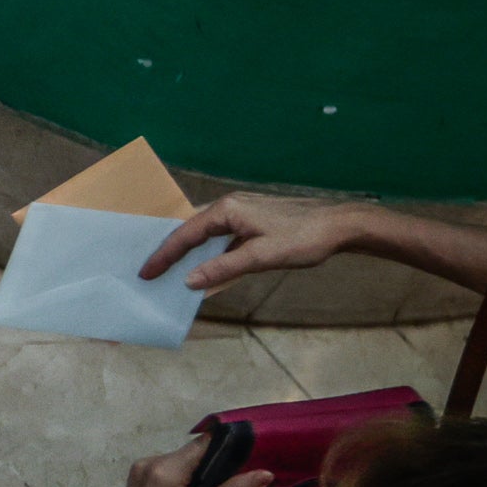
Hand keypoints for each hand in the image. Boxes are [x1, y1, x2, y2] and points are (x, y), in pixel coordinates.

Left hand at [88, 441, 271, 486]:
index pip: (204, 443)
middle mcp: (147, 462)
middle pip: (192, 456)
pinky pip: (166, 477)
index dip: (228, 448)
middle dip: (212, 470)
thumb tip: (265, 473)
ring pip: (180, 467)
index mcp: (164, 466)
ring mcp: (138, 474)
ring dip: (197, 481)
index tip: (248, 459)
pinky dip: (181, 486)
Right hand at [140, 192, 374, 293]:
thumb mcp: (261, 257)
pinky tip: (208, 266)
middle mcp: (231, 205)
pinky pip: (222, 236)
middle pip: (191, 229)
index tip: (146, 273)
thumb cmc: (303, 239)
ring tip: (173, 271)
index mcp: (227, 209)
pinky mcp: (254, 220)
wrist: (340, 225)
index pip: (186, 234)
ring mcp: (243, 211)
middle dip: (170, 251)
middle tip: (151, 271)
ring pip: (207, 233)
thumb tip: (190, 281)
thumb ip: (223, 268)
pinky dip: (210, 252)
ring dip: (190, 252)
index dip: (164, 255)